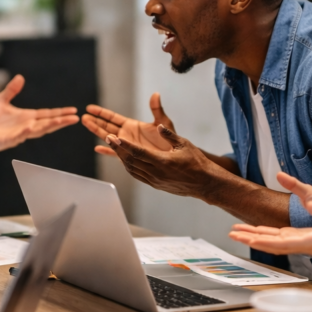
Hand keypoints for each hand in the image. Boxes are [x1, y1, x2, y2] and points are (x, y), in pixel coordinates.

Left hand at [0, 74, 78, 153]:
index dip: (60, 113)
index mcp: (27, 117)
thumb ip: (11, 90)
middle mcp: (27, 126)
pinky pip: (19, 136)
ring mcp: (19, 134)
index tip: (73, 111)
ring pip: (38, 131)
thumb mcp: (1, 100)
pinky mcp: (9, 140)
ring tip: (61, 121)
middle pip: (48, 123)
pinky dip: (25, 132)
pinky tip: (31, 127)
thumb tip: (20, 77)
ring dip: (49, 126)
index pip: (48, 114)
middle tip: (75, 119)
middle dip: (61, 121)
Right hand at [83, 93, 175, 156]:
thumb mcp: (163, 122)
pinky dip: (107, 151)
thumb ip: (157, 109)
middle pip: (106, 126)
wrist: (172, 156)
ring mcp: (126, 145)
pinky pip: (115, 153)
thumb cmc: (169, 140)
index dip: (101, 113)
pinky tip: (98, 149)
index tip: (90, 108)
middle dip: (94, 121)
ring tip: (85, 124)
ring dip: (96, 131)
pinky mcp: (128, 156)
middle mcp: (126, 134)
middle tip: (83, 117)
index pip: (112, 117)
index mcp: (131, 125)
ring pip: (107, 137)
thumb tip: (156, 94)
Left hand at [104, 124, 219, 198]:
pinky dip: (129, 167)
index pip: (137, 152)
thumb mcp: (184, 144)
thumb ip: (169, 135)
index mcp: (162, 161)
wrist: (204, 183)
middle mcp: (156, 173)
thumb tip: (158, 126)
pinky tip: (126, 160)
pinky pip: (138, 175)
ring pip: (132, 169)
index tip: (112, 137)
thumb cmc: (196, 161)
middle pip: (131, 160)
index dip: (123, 144)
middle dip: (117, 149)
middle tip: (107, 138)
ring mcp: (155, 181)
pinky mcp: (156, 185)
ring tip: (113, 147)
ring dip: (121, 158)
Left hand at [228, 172, 311, 263]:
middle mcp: (305, 245)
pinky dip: (271, 235)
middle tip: (230, 233)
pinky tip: (263, 232)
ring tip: (240, 231)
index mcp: (311, 242)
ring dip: (257, 236)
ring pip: (276, 240)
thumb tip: (308, 203)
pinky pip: (285, 238)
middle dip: (251, 238)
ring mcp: (307, 243)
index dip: (259, 241)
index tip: (243, 238)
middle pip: (272, 243)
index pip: (279, 243)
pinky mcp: (311, 239)